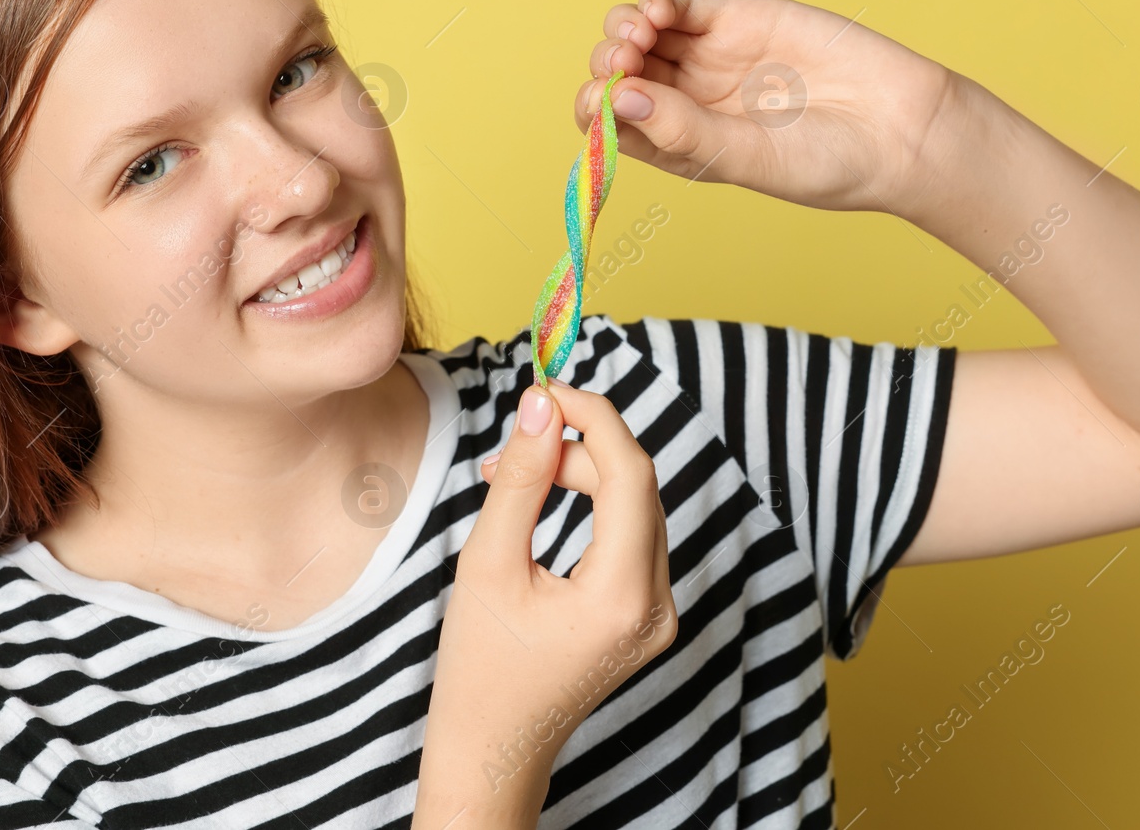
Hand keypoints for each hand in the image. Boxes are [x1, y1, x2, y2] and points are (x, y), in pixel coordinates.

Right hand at [413, 382, 676, 827]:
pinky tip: (547, 502)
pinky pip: (632, 537)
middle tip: (517, 444)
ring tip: (519, 475)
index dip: (594, 418)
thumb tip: (541, 404)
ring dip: (585, 475)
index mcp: (622, 596)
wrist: (493, 748)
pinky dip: (594, 508)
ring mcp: (659, 614)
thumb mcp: (488, 563)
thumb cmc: (479, 668)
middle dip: (581, 449)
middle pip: (637, 487)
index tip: (549, 390)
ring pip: (637, 508)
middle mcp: (657, 605)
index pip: (631, 473)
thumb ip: (520, 478)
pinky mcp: (648, 615)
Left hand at [574, 0, 963, 216]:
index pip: (609, 124)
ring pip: (635, 35)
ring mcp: (705, 58)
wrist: (898, 128)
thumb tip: (619, 98)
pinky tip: (659, 12)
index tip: (610, 101)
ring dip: (622, 30)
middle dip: (606, 65)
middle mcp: (684, 102)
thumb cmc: (826, 162)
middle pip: (614, 74)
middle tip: (626, 63)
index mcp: (678, 146)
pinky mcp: (734, 19)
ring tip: (641, 37)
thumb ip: (681, 130)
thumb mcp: (746, 158)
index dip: (596, 109)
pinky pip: (676, 5)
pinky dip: (656, 2)